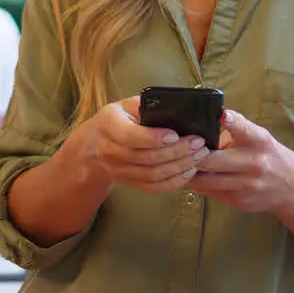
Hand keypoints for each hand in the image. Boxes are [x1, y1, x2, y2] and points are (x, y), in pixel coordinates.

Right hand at [75, 96, 209, 194]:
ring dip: (179, 166)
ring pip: (152, 175)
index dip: (155, 138)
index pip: (131, 136)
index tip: (176, 134)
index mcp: (108, 125)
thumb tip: (173, 106)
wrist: (95, 145)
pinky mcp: (128, 182)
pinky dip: (173, 182)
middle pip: (147, 158)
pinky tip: (189, 171)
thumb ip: (144, 105)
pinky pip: (153, 188)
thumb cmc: (118, 119)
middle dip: (177, 151)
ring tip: (199, 155)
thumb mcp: (125, 105)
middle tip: (198, 143)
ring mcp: (118, 170)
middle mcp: (110, 150)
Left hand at [188, 109, 293, 212]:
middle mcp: (253, 163)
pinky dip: (199, 184)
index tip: (222, 115)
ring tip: (179, 164)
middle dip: (190, 155)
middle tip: (176, 149)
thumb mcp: (257, 137)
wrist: (293, 188)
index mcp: (258, 141)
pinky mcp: (239, 201)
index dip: (231, 121)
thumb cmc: (268, 155)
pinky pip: (210, 193)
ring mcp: (245, 185)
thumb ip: (233, 131)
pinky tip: (194, 177)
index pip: (244, 128)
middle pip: (211, 160)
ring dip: (189, 172)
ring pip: (205, 180)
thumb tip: (201, 128)